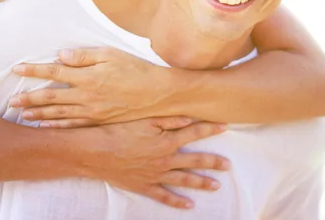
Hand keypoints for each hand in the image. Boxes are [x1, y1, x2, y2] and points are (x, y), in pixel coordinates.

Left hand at [10, 47, 175, 126]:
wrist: (157, 94)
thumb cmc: (136, 70)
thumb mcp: (112, 55)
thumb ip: (85, 56)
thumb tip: (61, 56)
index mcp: (88, 77)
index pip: (54, 72)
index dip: (34, 70)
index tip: (16, 69)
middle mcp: (86, 96)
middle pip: (51, 97)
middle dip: (29, 98)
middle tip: (11, 101)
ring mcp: (92, 112)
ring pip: (59, 114)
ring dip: (38, 114)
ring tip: (22, 114)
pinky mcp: (100, 121)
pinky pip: (73, 125)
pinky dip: (57, 126)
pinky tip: (47, 126)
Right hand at [80, 116, 229, 208]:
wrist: (95, 152)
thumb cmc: (119, 131)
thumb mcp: (145, 120)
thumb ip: (169, 119)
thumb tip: (190, 118)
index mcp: (166, 140)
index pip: (194, 133)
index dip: (211, 129)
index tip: (226, 126)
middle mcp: (165, 160)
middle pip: (195, 160)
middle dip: (213, 162)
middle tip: (228, 165)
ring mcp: (156, 175)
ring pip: (184, 180)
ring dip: (202, 183)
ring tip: (216, 185)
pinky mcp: (145, 187)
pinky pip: (164, 197)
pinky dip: (177, 202)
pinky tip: (189, 205)